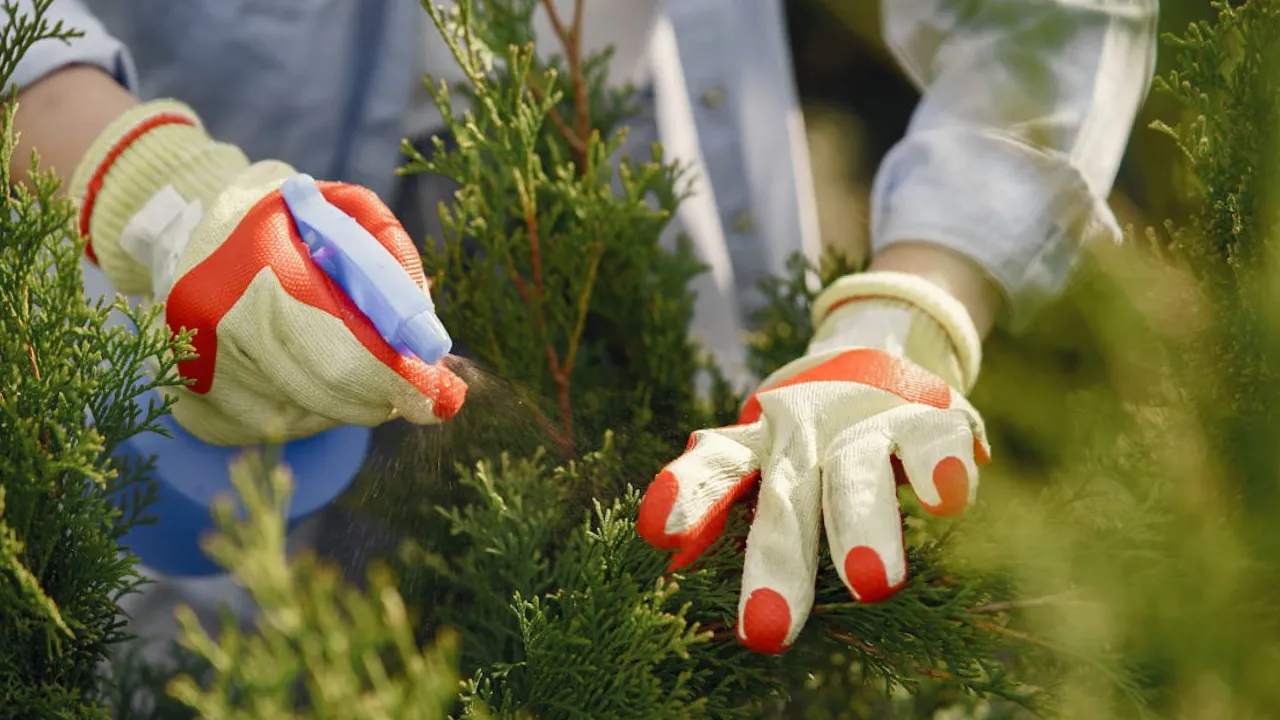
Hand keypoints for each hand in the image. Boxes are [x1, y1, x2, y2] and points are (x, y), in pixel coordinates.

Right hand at [71, 101, 465, 445]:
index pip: (341, 349)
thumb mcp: (340, 208)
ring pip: (312, 413)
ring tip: (348, 355)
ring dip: (351, 398)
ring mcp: (200, 372)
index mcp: (255, 268)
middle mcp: (218, 325)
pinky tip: (306, 370)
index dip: (396, 377)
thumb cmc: (284, 220)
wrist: (185, 234)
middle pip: (329, 390)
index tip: (443, 395)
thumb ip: (390, 255)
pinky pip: (282, 425)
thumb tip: (426, 332)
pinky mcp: (197, 408)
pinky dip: (314, 408)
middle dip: (385, 393)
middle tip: (421, 390)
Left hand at [637, 271, 989, 653]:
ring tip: (872, 586)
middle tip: (766, 633)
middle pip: (785, 497)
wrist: (880, 361)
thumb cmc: (807, 445)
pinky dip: (938, 466)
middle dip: (778, 564)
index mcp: (756, 447)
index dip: (689, 494)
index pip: (716, 469)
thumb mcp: (761, 469)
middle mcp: (804, 432)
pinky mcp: (929, 419)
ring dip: (861, 524)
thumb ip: (720, 509)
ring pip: (856, 470)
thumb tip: (669, 566)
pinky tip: (944, 499)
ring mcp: (865, 423)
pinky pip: (932, 440)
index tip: (658, 532)